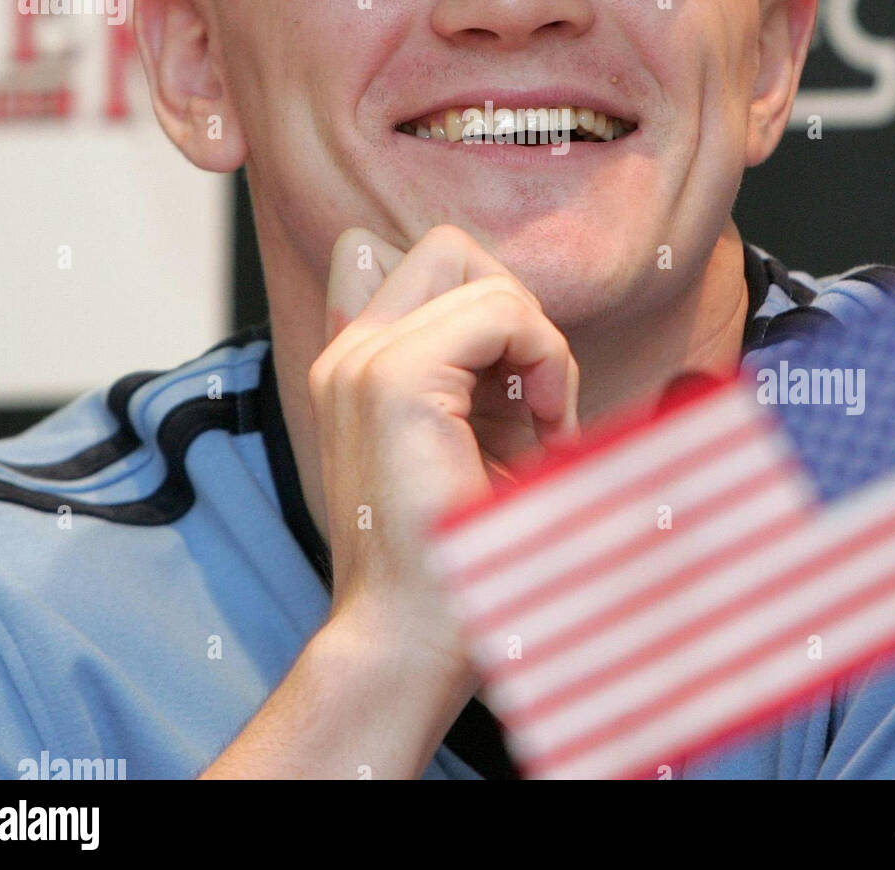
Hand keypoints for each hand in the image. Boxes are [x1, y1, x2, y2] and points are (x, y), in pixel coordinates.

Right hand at [308, 224, 579, 676]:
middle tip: (530, 393)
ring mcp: (364, 362)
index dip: (482, 304)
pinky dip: (542, 354)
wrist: (411, 643)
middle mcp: (352, 353)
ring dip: (532, 336)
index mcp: (360, 362)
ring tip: (537, 419)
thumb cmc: (456, 557)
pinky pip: (498, 310)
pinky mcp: (394, 382)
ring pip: (476, 271)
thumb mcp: (473, 440)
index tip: (508, 387)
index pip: (405, 256)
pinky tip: (541, 426)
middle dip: (511, 305)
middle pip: (447, 250)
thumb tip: (510, 308)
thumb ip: (473, 367)